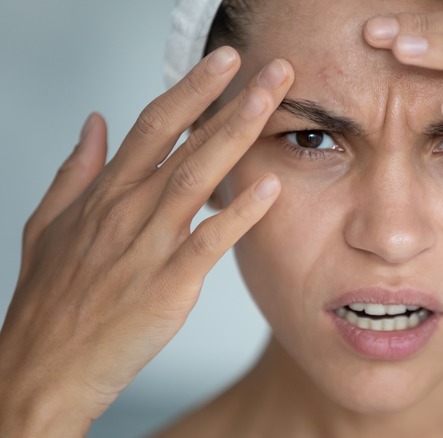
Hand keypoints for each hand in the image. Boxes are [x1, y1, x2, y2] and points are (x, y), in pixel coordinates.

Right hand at [0, 47, 292, 434]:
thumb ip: (76, 171)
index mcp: (105, 194)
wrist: (41, 371)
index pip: (153, 125)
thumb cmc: (47, 305)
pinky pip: (207, 243)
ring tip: (271, 101)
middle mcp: (127, 211)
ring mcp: (146, 246)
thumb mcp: (46, 226)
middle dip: (230, 99)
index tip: (225, 62)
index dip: (191, 89)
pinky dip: (238, 215)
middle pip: (184, 141)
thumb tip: (94, 123)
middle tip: (273, 68)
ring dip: (236, 136)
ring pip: (197, 178)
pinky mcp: (166, 286)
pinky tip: (269, 189)